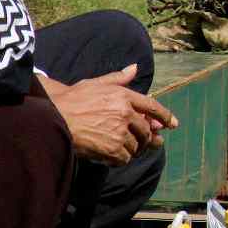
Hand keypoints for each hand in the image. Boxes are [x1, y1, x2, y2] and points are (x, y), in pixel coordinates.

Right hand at [41, 64, 178, 165]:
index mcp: (124, 96)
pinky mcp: (112, 149)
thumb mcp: (97, 83)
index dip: (165, 116)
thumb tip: (135, 67)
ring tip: (124, 149)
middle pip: (146, 130)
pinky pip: (125, 158)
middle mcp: (125, 113)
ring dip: (133, 149)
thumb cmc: (73, 99)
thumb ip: (119, 78)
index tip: (173, 124)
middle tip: (150, 143)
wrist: (55, 117)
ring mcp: (119, 132)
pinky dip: (121, 159)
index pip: (152, 107)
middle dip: (149, 138)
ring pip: (137, 146)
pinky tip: (113, 156)